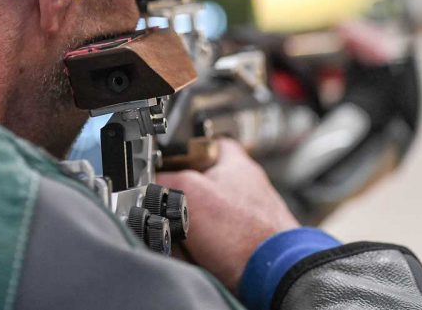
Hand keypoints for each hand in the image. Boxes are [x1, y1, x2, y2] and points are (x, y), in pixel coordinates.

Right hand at [157, 138, 298, 291]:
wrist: (271, 275)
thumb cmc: (243, 233)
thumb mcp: (188, 192)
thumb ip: (165, 180)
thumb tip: (149, 184)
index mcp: (236, 163)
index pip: (203, 145)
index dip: (182, 155)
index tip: (167, 166)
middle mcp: (246, 187)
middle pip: (200, 184)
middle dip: (182, 199)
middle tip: (173, 209)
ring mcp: (249, 216)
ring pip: (205, 216)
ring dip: (192, 227)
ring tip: (187, 237)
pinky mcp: (249, 242)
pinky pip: (215, 241)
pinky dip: (204, 248)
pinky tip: (201, 255)